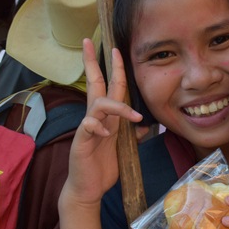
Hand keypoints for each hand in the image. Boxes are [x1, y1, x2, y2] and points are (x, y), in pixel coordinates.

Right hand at [61, 39, 142, 207]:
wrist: (89, 187)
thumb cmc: (105, 165)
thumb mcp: (125, 147)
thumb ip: (133, 133)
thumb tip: (146, 126)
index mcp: (107, 116)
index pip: (109, 86)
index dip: (112, 68)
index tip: (114, 48)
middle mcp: (96, 116)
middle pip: (94, 83)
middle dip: (92, 62)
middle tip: (88, 41)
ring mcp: (87, 127)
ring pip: (98, 103)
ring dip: (118, 107)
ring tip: (133, 117)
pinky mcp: (81, 140)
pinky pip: (89, 125)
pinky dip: (99, 126)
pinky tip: (106, 133)